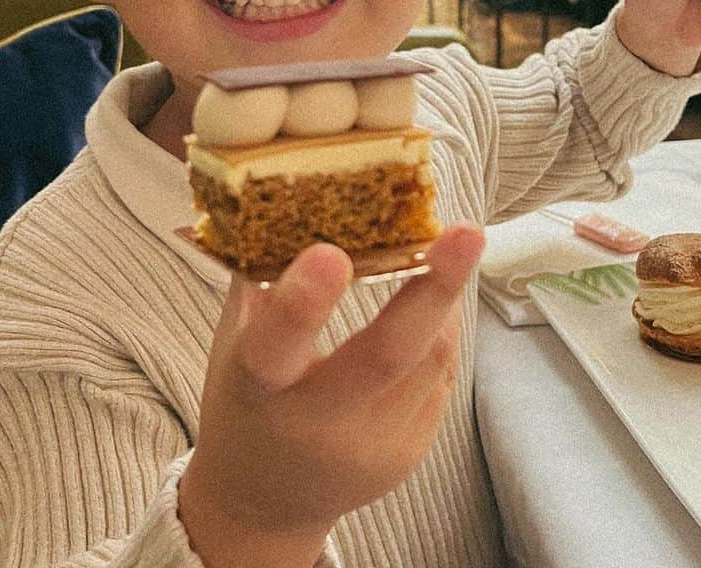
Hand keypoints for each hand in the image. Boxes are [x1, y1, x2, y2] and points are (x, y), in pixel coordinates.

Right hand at [179, 225, 484, 567]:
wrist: (265, 504)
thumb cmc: (246, 401)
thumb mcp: (233, 342)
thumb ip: (260, 276)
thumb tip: (291, 196)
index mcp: (258, 390)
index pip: (276, 349)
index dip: (303, 305)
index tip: (331, 254)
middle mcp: (317, 426)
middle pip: (385, 356)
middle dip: (433, 288)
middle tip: (467, 233)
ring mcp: (372, 447)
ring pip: (428, 357)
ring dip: (442, 296)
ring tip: (448, 248)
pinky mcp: (410, 455)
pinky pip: (439, 376)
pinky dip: (440, 330)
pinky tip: (432, 302)